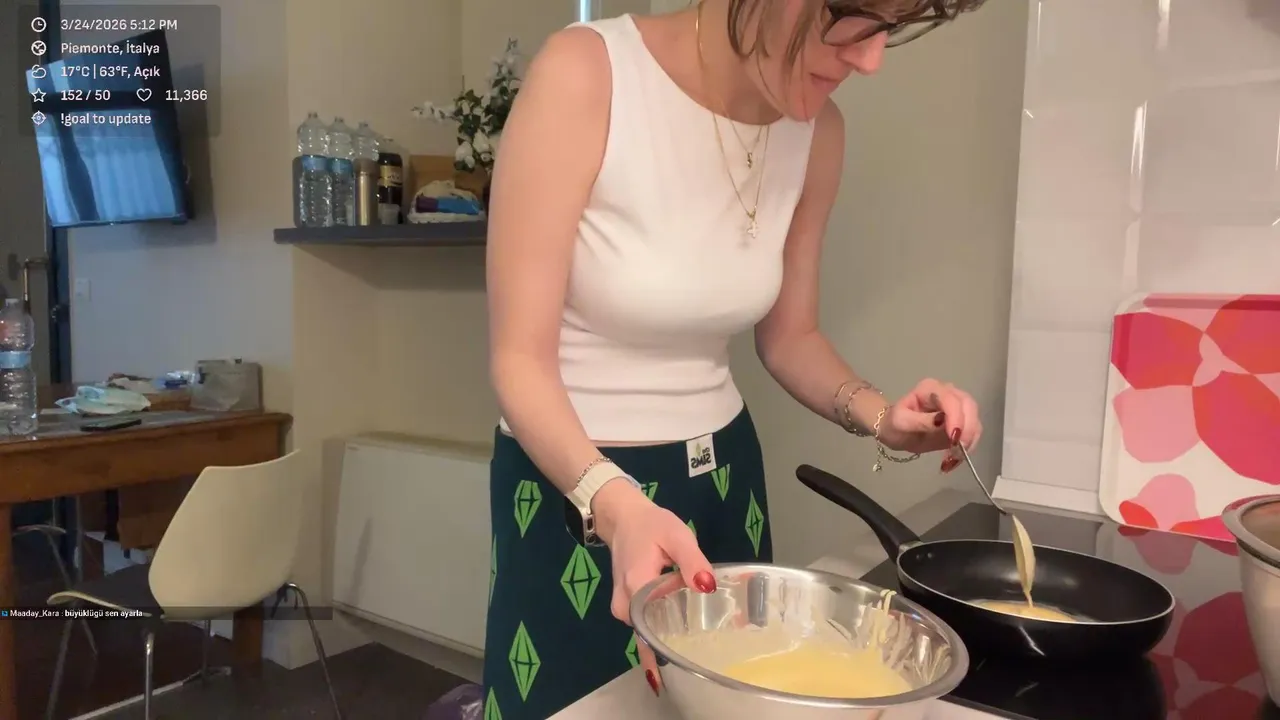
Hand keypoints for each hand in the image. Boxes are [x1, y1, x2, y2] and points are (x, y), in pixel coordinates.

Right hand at [593, 480, 715, 695]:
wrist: (623, 518)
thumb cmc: (651, 526)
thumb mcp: (677, 536)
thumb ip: (692, 562)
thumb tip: (707, 587)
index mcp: (637, 588)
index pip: (656, 628)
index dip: (679, 642)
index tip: (700, 657)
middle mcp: (626, 606)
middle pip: (652, 638)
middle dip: (676, 648)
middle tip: (707, 656)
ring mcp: (624, 609)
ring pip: (648, 636)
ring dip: (670, 641)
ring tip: (701, 646)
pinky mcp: (627, 608)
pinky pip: (645, 628)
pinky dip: (662, 632)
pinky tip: (682, 634)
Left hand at [878, 379, 981, 472]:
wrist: (897, 432)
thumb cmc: (895, 425)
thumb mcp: (901, 423)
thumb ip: (920, 421)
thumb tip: (941, 421)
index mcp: (930, 388)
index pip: (950, 399)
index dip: (956, 418)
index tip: (954, 439)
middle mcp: (947, 392)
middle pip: (968, 405)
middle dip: (967, 428)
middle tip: (959, 449)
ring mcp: (957, 405)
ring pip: (974, 417)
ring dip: (970, 438)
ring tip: (955, 456)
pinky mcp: (961, 420)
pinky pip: (973, 430)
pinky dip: (970, 443)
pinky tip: (958, 456)